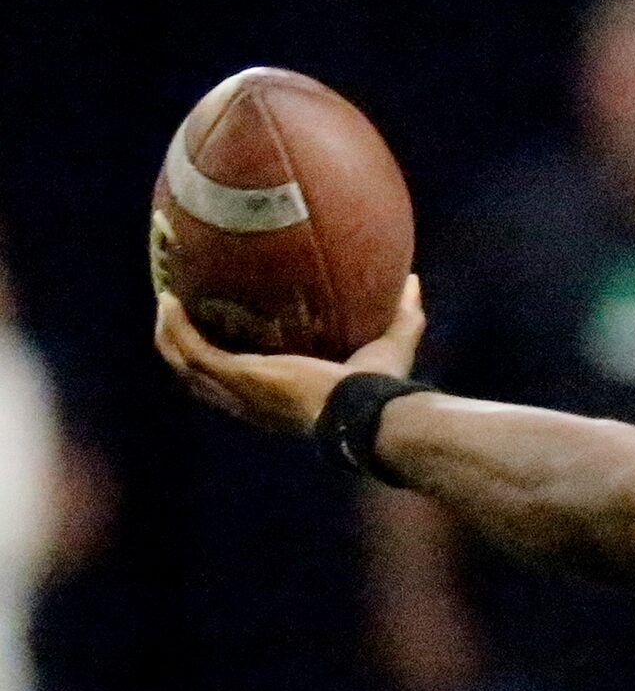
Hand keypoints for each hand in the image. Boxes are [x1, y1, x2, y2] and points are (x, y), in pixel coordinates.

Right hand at [154, 274, 425, 435]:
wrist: (368, 410)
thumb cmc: (382, 390)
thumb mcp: (391, 346)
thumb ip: (403, 316)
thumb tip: (413, 280)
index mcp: (281, 399)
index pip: (244, 386)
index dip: (226, 364)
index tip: (219, 332)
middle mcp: (254, 402)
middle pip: (202, 379)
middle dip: (184, 347)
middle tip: (177, 311)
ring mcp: (242, 392)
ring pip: (185, 364)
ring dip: (170, 334)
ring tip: (165, 299)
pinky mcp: (238, 377)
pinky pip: (192, 350)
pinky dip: (177, 327)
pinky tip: (169, 299)